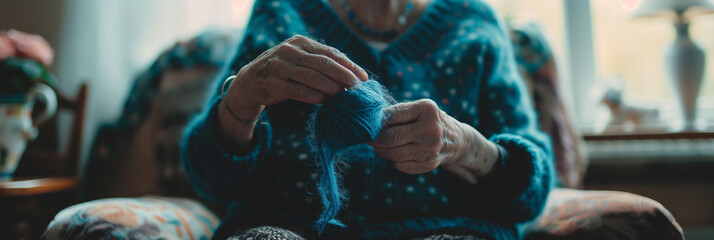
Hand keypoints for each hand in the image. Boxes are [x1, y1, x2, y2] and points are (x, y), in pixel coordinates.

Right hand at [219, 35, 368, 144]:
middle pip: (324, 63)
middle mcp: (290, 51)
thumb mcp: (299, 59)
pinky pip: (301, 91)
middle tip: (358, 88)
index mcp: (300, 42)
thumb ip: (320, 62)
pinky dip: (317, 97)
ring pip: (314, 77)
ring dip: (332, 88)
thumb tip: (351, 72)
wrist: (250, 82)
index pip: (330, 52)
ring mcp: (281, 67)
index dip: (349, 65)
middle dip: (344, 76)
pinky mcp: (275, 84)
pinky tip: (327, 102)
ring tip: (344, 97)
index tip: (363, 77)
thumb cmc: (282, 71)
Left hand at [370, 99, 498, 182]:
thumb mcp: (419, 109)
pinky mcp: (429, 164)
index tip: (368, 124)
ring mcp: (431, 148)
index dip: (375, 122)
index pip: (391, 116)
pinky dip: (394, 160)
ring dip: (381, 151)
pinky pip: (400, 165)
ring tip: (379, 145)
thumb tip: (369, 123)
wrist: (455, 140)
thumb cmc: (428, 121)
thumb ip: (396, 113)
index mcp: (426, 109)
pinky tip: (397, 152)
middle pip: (390, 138)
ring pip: (393, 154)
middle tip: (369, 138)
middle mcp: (431, 129)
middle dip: (375, 139)